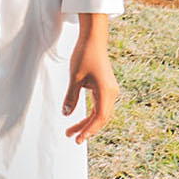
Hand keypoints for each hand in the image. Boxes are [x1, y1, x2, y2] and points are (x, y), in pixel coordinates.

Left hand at [63, 13, 118, 142]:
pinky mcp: (106, 88)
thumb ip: (71, 97)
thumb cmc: (84, 56)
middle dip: (86, 129)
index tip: (78, 138)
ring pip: (100, 113)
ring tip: (70, 131)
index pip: (100, 118)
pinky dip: (90, 114)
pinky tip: (80, 119)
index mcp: (106, 92)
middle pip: (101, 118)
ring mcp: (110, 91)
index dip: (89, 130)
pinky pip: (100, 106)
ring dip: (87, 122)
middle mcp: (112, 93)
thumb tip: (66, 114)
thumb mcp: (75, 78)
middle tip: (71, 137)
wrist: (93, 39)